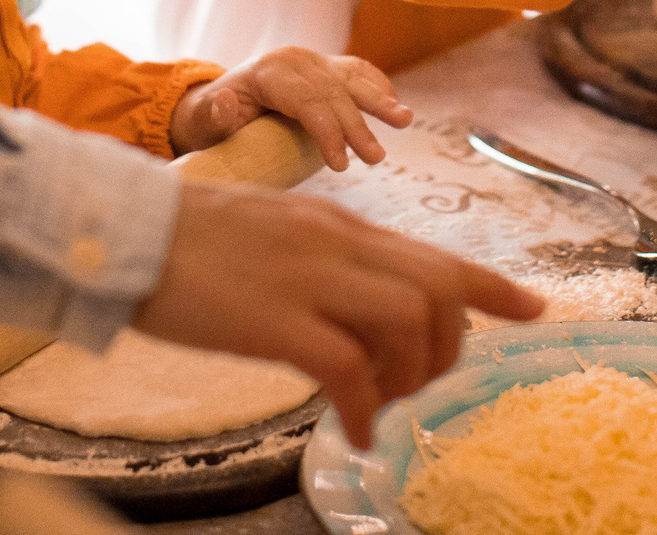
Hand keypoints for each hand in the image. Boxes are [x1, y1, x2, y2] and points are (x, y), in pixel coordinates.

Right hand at [131, 186, 540, 448]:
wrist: (122, 228)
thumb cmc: (188, 241)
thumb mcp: (274, 236)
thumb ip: (322, 263)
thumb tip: (355, 310)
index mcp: (338, 226)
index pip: (435, 254)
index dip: (492, 287)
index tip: (534, 311)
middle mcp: (335, 244)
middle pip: (437, 291)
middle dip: (447, 349)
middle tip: (414, 387)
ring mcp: (307, 278)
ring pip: (407, 321)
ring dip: (410, 376)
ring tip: (379, 407)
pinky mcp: (274, 319)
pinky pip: (348, 369)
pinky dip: (362, 407)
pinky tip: (349, 431)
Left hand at [171, 50, 411, 171]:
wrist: (217, 103)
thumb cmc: (213, 120)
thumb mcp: (205, 122)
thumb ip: (214, 116)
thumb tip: (225, 102)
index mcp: (268, 71)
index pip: (306, 102)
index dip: (327, 131)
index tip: (341, 164)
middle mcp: (294, 60)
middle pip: (333, 94)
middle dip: (357, 126)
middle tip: (375, 159)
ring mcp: (312, 60)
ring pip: (351, 78)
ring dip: (380, 99)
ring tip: (404, 121)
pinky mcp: (324, 65)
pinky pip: (355, 70)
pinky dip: (377, 85)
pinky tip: (394, 103)